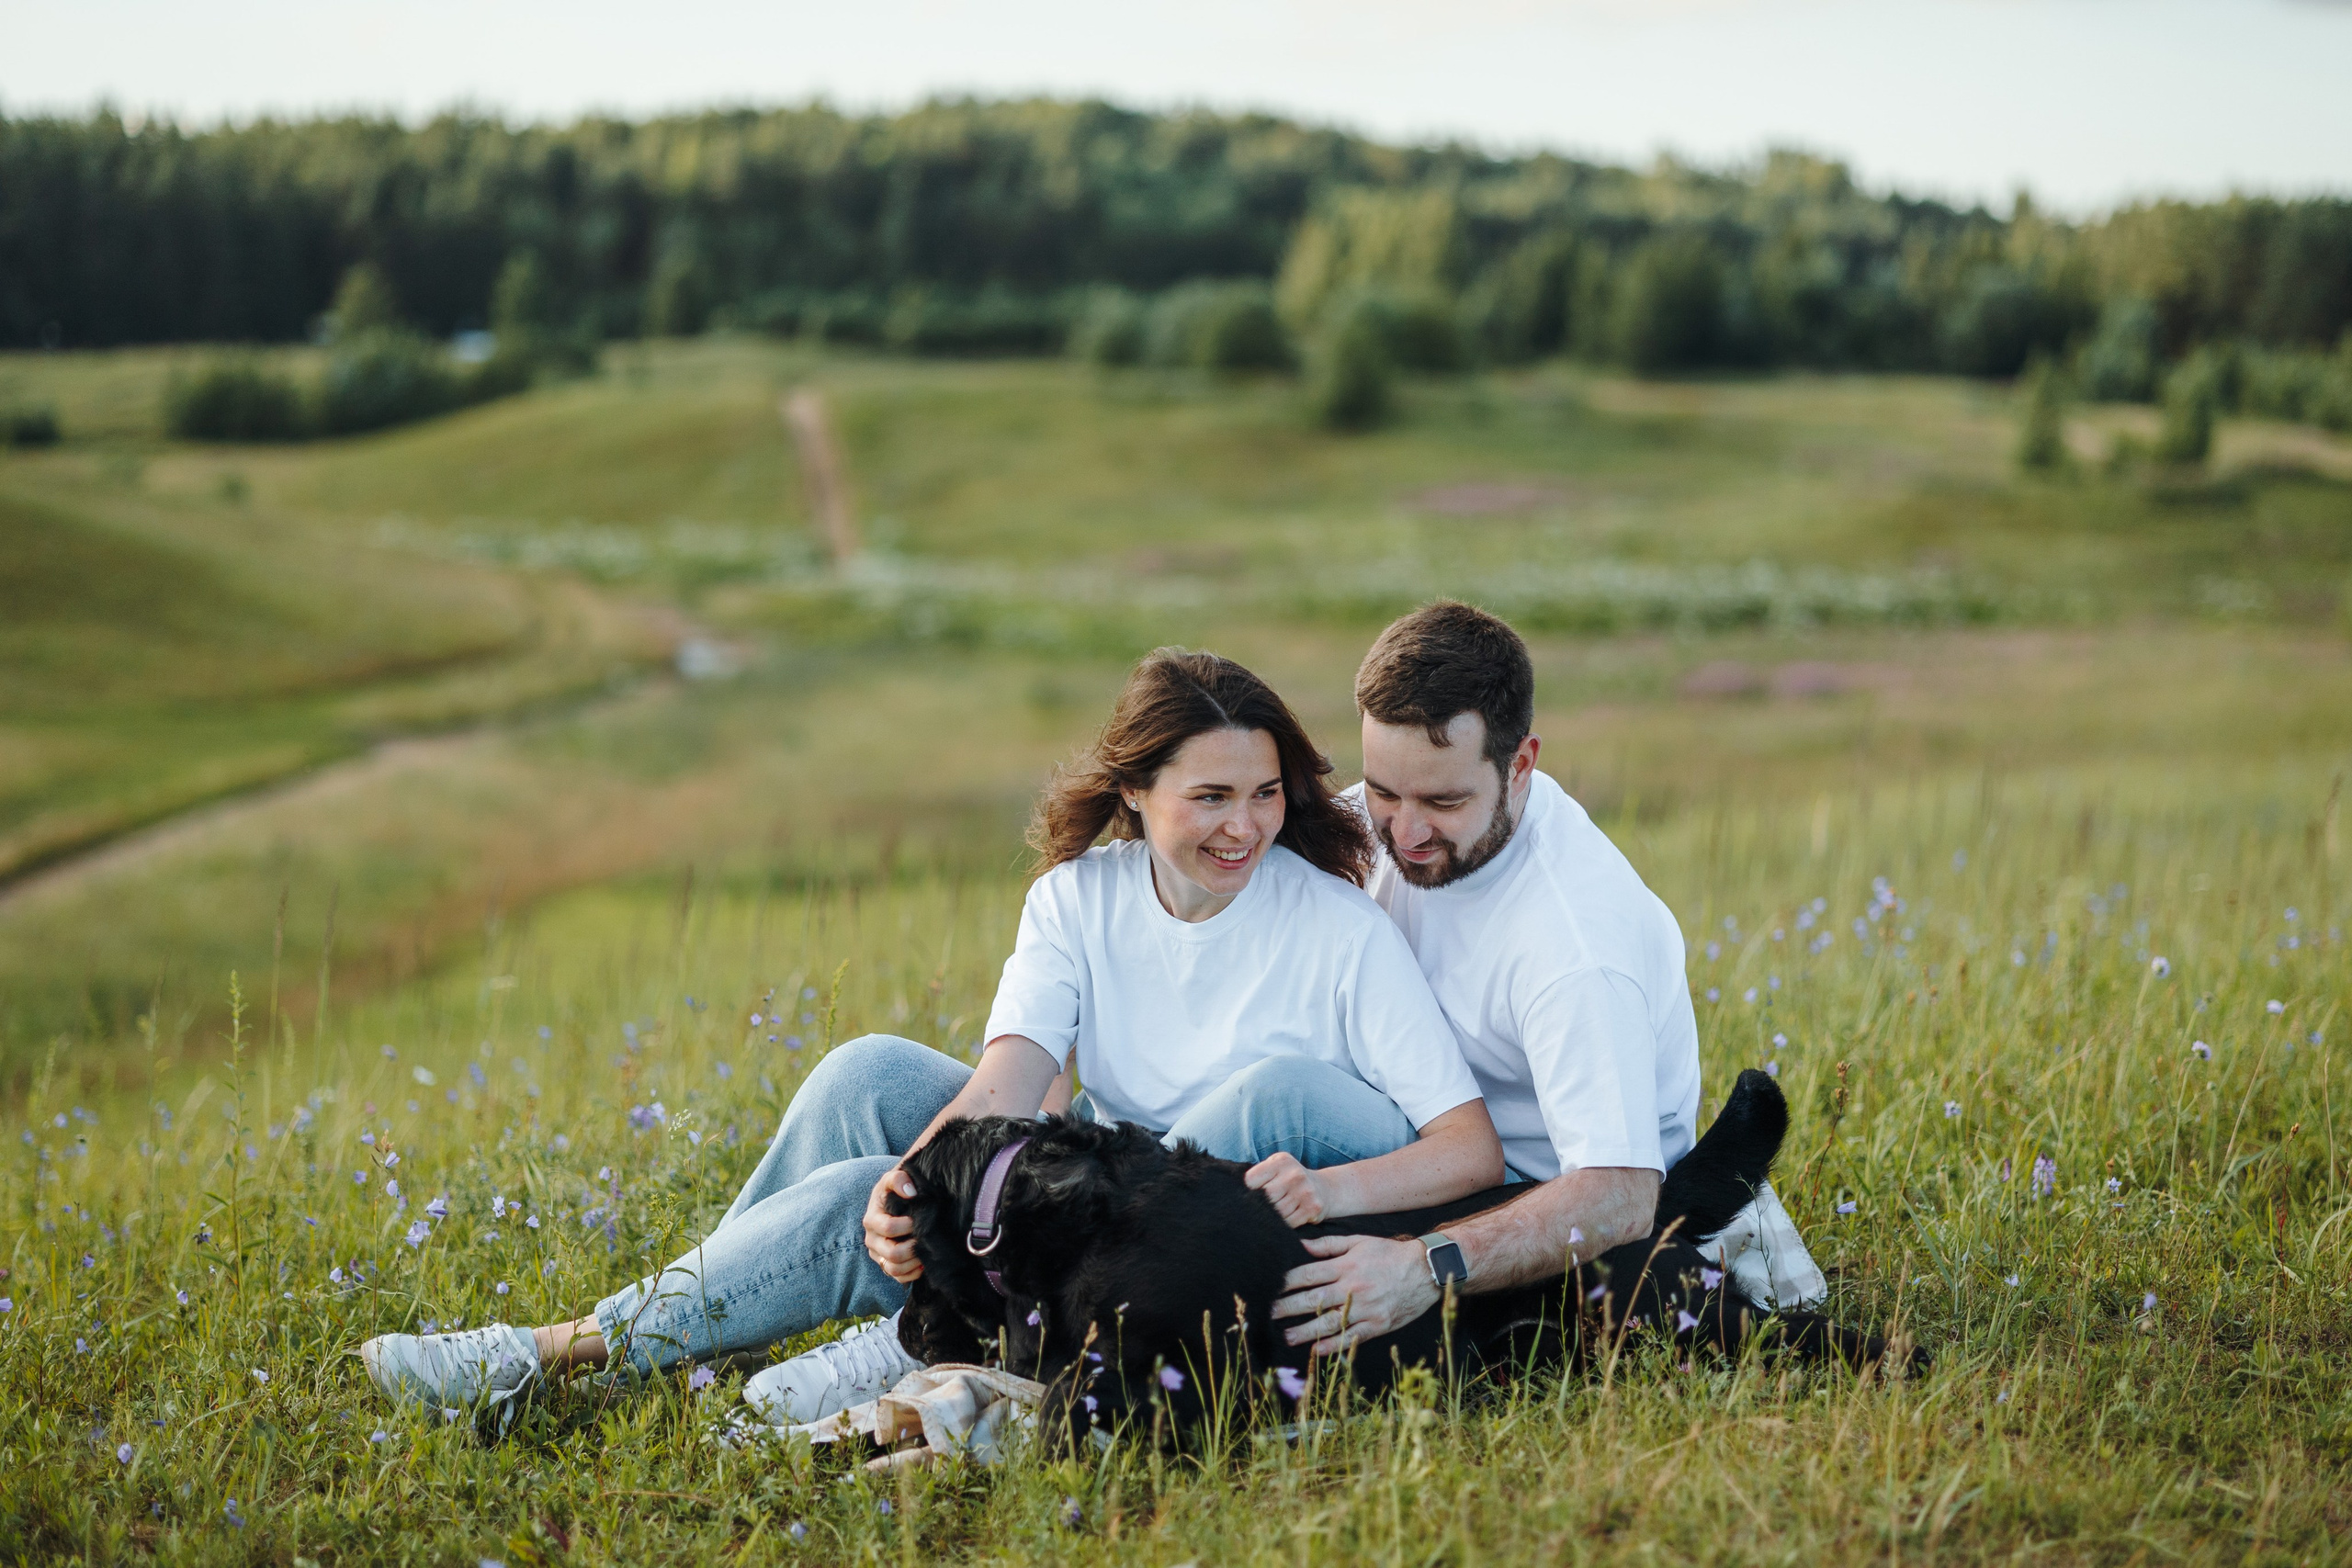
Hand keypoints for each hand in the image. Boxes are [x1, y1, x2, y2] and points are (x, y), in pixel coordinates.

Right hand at [864, 1166, 922, 1282]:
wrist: (891, 1202)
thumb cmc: (893, 1191)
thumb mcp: (892, 1179)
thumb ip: (899, 1179)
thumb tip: (910, 1191)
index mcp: (872, 1220)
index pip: (889, 1228)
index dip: (908, 1225)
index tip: (919, 1219)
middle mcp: (872, 1240)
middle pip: (892, 1253)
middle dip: (913, 1247)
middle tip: (926, 1237)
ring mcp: (878, 1254)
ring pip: (894, 1268)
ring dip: (913, 1262)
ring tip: (925, 1250)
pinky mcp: (886, 1264)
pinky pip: (898, 1277)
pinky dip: (912, 1273)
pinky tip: (923, 1262)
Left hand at [1245, 1152, 1332, 1226]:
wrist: (1324, 1189)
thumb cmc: (1291, 1179)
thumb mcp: (1277, 1166)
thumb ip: (1260, 1173)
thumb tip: (1234, 1189)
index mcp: (1281, 1162)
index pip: (1251, 1179)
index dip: (1246, 1191)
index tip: (1247, 1197)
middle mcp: (1294, 1175)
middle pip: (1264, 1198)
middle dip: (1259, 1206)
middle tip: (1257, 1210)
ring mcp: (1305, 1192)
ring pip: (1276, 1213)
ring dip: (1271, 1217)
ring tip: (1270, 1215)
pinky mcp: (1312, 1208)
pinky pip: (1288, 1223)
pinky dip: (1283, 1225)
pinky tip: (1283, 1221)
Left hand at [1271, 1234, 1440, 1355]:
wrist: (1424, 1270)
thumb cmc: (1389, 1254)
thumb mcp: (1359, 1241)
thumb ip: (1328, 1245)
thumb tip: (1300, 1246)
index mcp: (1346, 1265)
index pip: (1308, 1275)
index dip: (1287, 1283)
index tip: (1270, 1289)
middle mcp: (1352, 1287)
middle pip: (1313, 1299)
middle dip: (1288, 1308)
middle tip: (1268, 1315)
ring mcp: (1365, 1308)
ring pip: (1329, 1322)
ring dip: (1305, 1331)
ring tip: (1287, 1336)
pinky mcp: (1377, 1325)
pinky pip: (1351, 1337)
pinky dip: (1333, 1345)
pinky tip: (1316, 1350)